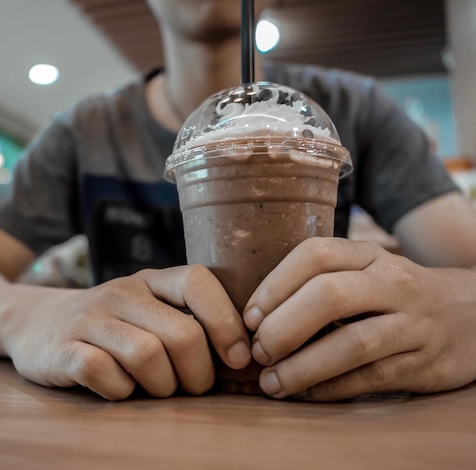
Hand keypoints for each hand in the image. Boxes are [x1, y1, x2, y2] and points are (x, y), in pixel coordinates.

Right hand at [0, 265, 250, 399]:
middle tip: (191, 387)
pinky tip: (118, 388)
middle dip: (198, 374)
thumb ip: (188, 323)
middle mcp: (121, 292)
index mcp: (150, 281)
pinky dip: (121, 392)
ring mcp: (89, 319)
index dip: (226, 322)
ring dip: (162, 387)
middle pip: (183, 334)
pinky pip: (105, 374)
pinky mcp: (62, 349)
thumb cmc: (110, 326)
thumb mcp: (146, 311)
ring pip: (147, 356)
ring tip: (155, 389)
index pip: (197, 281)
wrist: (33, 322)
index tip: (237, 358)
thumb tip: (245, 360)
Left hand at [243, 237, 475, 400]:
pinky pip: (371, 378)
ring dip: (302, 366)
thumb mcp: (363, 271)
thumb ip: (318, 283)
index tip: (249, 317)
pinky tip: (306, 393)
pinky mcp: (424, 363)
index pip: (314, 255)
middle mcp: (393, 282)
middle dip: (283, 327)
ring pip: (352, 343)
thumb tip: (254, 318)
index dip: (274, 286)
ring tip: (272, 382)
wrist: (472, 314)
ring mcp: (413, 323)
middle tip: (258, 351)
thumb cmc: (394, 295)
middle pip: (329, 296)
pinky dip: (331, 388)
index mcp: (368, 254)